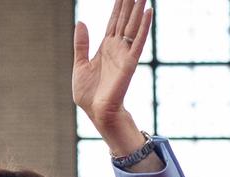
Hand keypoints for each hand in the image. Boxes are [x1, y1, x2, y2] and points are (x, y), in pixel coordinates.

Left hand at [72, 0, 152, 152]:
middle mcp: (116, 47)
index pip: (114, 21)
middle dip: (130, 3)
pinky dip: (144, 27)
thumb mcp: (80, 64)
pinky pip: (138, 42)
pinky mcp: (129, 63)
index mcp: (105, 47)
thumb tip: (81, 22)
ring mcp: (124, 54)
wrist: (95, 112)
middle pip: (125, 19)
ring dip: (139, 10)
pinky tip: (149, 12)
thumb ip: (81, 44)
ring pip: (133, 26)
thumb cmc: (88, 93)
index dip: (118, 6)